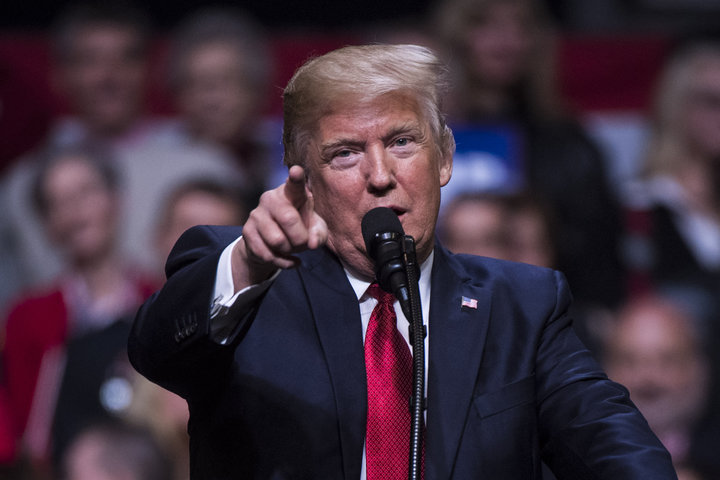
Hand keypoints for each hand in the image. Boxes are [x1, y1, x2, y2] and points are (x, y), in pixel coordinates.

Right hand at [231, 165, 327, 289]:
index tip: (296, 170)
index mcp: (292, 193)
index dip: (296, 178)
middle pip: (289, 219)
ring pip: (278, 240)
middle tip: (303, 243)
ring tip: (291, 247)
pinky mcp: (247, 231)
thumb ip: (319, 234)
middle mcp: (271, 198)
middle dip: (300, 239)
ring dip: (289, 251)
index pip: (294, 184)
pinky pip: (267, 253)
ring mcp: (257, 213)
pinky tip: (286, 258)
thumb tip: (312, 243)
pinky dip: (282, 261)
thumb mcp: (315, 231)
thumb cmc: (299, 229)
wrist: (272, 244)